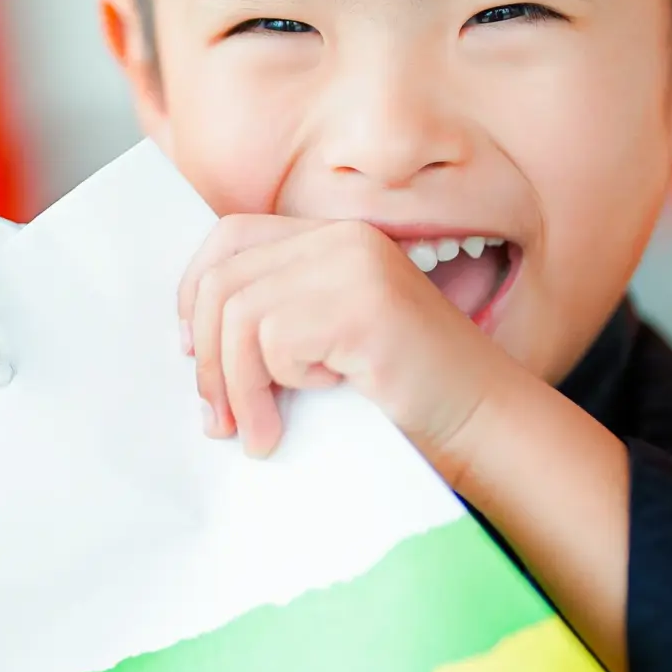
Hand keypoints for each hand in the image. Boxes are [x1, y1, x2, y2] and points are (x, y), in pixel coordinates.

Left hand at [177, 215, 631, 671]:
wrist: (483, 424)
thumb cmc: (402, 397)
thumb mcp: (323, 346)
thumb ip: (274, 322)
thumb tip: (187, 342)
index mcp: (333, 238)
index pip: (230, 237)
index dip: (194, 293)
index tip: (191, 352)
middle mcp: (343, 238)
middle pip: (223, 279)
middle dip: (206, 358)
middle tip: (219, 419)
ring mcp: (355, 265)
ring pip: (239, 315)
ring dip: (237, 386)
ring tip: (258, 433)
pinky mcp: (362, 304)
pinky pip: (271, 340)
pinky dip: (275, 385)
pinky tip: (313, 405)